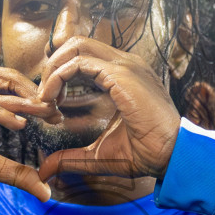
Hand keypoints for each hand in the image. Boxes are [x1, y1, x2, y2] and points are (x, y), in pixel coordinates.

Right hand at [0, 61, 58, 198]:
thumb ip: (13, 171)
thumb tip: (44, 191)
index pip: (14, 89)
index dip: (37, 101)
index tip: (59, 117)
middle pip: (11, 81)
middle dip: (36, 97)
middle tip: (57, 112)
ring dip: (22, 102)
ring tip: (44, 114)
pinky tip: (16, 123)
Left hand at [34, 36, 181, 180]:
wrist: (171, 155)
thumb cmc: (145, 153)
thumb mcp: (99, 155)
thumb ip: (71, 157)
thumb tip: (46, 170)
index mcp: (124, 76)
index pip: (84, 57)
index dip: (60, 75)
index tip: (51, 103)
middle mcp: (125, 64)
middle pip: (77, 44)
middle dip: (52, 66)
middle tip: (43, 96)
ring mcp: (124, 65)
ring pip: (75, 47)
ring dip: (53, 69)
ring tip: (45, 97)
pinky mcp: (120, 73)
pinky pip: (78, 63)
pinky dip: (58, 77)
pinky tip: (52, 99)